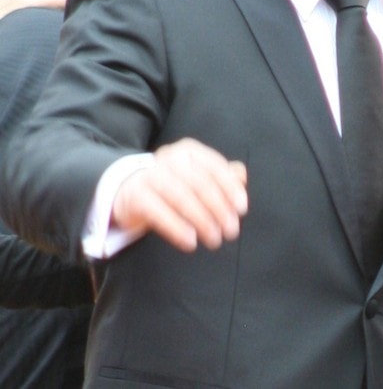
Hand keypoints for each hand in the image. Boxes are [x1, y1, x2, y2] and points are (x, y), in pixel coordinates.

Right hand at [112, 138, 247, 252]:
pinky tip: (190, 242)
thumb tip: (241, 175)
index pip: (215, 167)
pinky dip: (176, 227)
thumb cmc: (172, 185)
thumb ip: (221, 176)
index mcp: (189, 151)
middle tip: (231, 231)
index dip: (230, 188)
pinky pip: (158, 212)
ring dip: (202, 220)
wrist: (129, 189)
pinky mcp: (136, 195)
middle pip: (200, 183)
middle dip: (219, 209)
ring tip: (214, 240)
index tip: (241, 209)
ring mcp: (151, 175)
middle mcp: (170, 158)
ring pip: (181, 197)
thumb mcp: (197, 177)